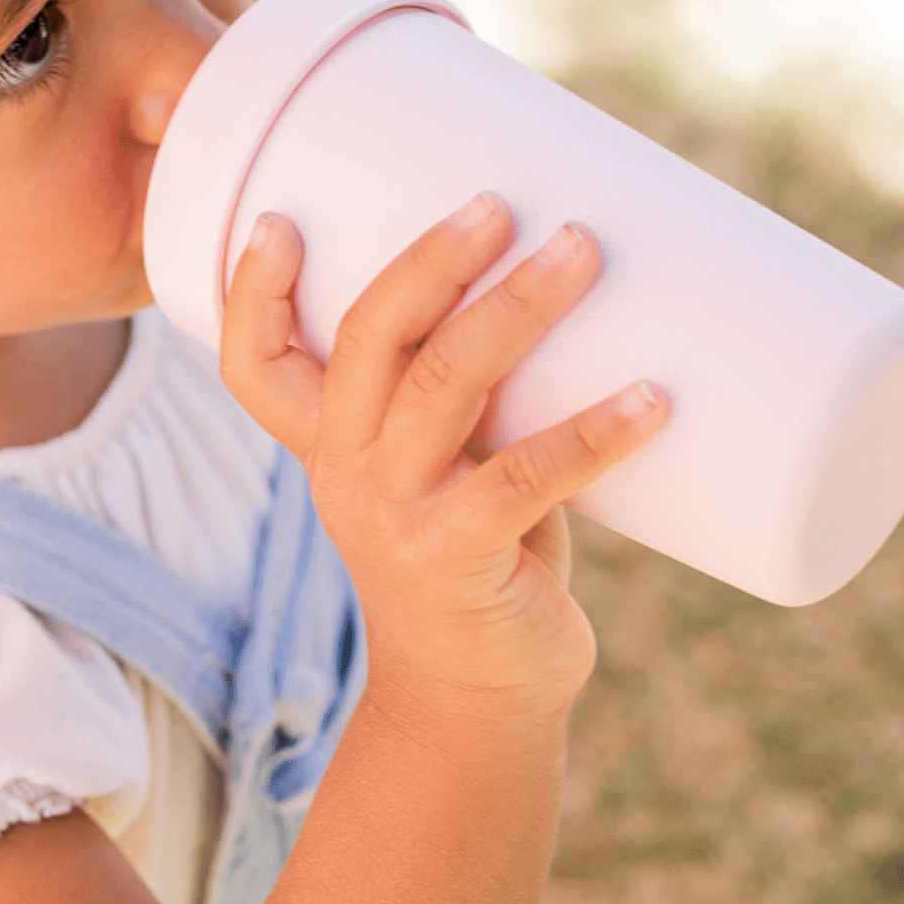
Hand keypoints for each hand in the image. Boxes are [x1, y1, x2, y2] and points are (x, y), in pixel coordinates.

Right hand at [218, 193, 668, 728]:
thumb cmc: (473, 554)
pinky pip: (528, 479)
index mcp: (329, 443)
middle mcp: (346, 471)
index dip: (252, 293)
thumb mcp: (440, 469)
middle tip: (497, 204)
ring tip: (580, 251)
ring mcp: (398, 516)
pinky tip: (652, 397)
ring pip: (443, 384)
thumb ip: (470, 393)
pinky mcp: (461, 559)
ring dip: (517, 308)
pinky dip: (594, 431)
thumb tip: (572, 280)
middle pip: (368, 338)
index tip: (278, 219)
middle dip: (430, 260)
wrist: (472, 699)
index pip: (252, 365)